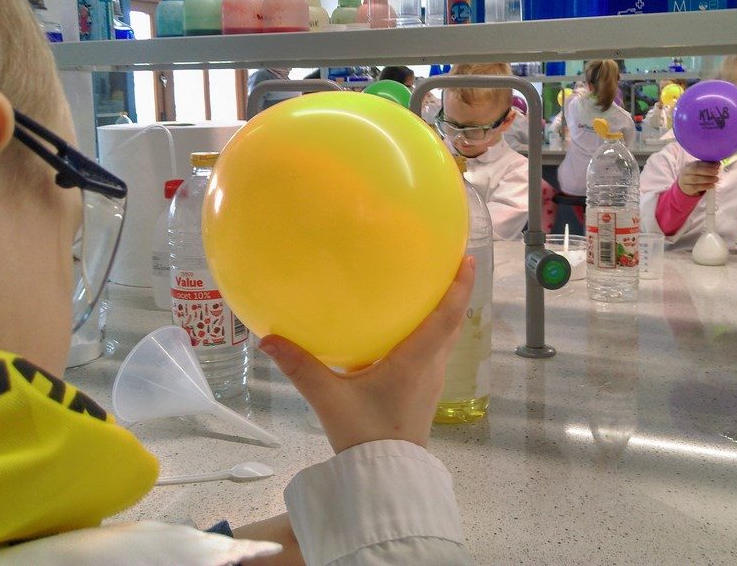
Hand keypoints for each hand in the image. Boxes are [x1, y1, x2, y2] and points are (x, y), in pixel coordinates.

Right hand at [259, 256, 475, 453]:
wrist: (384, 478)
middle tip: (447, 264)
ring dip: (445, 313)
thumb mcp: (330, 399)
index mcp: (416, 360)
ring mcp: (432, 380)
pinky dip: (432, 333)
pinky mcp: (425, 392)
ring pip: (446, 338)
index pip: (447, 316)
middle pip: (453, 322)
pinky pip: (436, 352)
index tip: (467, 258)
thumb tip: (269, 339)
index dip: (460, 286)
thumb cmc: (365, 435)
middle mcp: (432, 366)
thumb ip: (301, 367)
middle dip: (455, 292)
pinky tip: (408, 330)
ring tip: (430, 289)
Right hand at [677, 161, 719, 196]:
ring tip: (716, 179)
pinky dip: (705, 186)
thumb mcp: (699, 170)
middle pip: (695, 170)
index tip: (718, 165)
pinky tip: (712, 185)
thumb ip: (707, 167)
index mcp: (689, 165)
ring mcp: (685, 180)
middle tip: (716, 172)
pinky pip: (696, 187)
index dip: (708, 164)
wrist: (684, 186)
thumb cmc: (694, 176)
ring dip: (707, 179)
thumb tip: (718, 164)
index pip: (698, 163)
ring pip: (695, 179)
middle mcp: (685, 172)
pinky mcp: (687, 189)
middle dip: (707, 171)